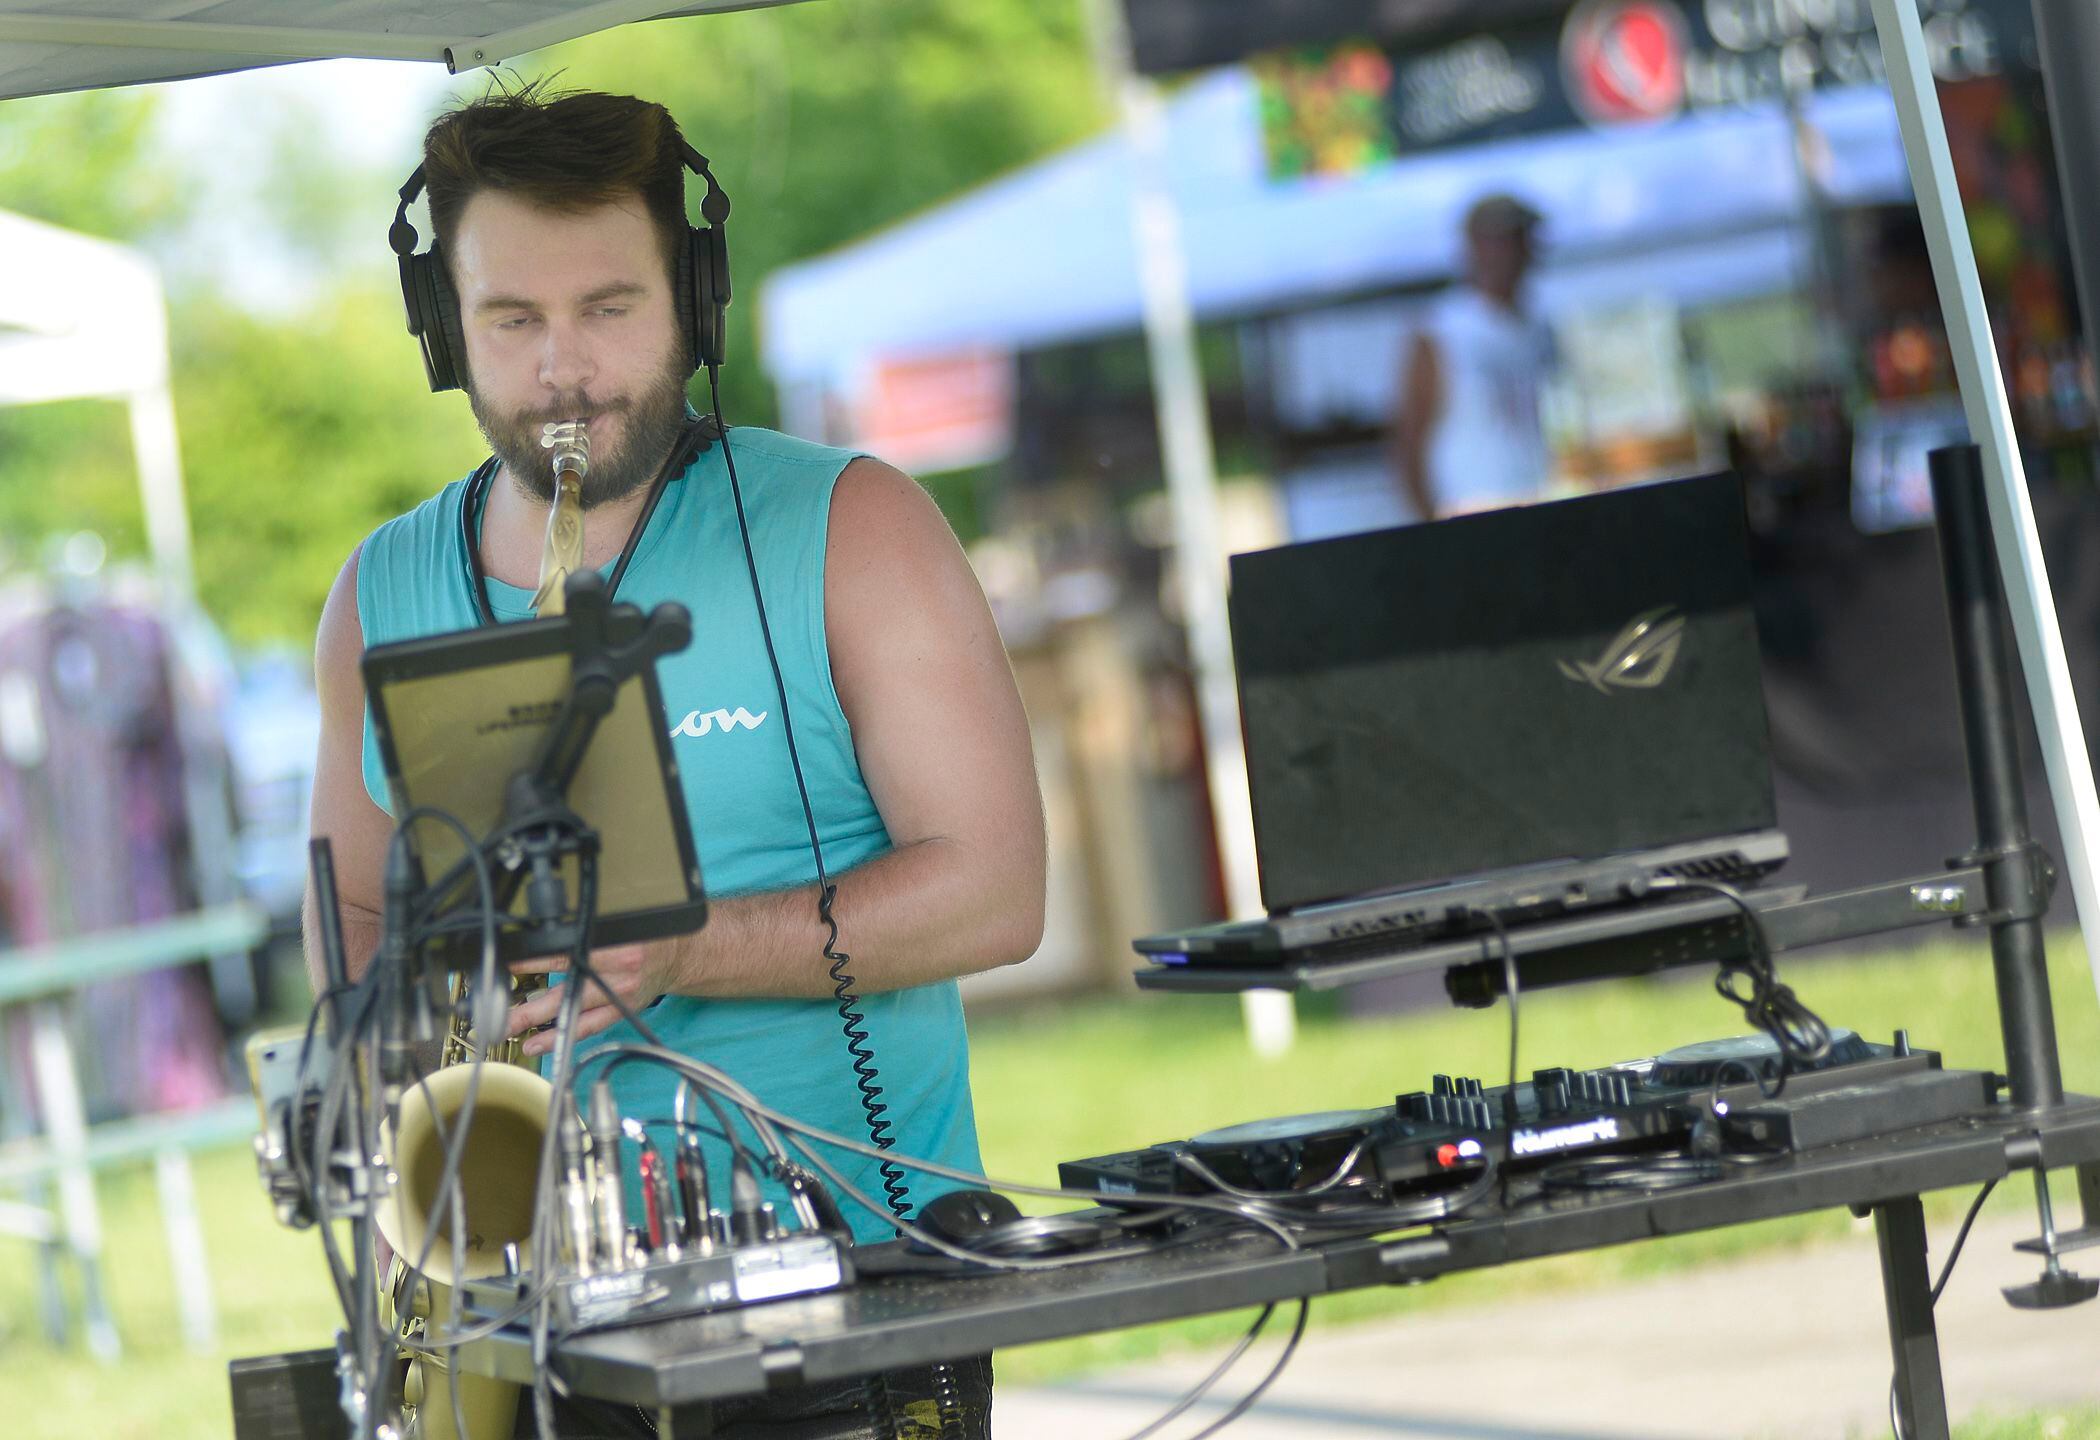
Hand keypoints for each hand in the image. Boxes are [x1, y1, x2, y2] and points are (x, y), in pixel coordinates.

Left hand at [504, 942, 668, 1055]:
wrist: (675, 955)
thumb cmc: (639, 938)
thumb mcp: (613, 924)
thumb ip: (581, 931)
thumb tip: (535, 939)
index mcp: (610, 941)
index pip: (563, 949)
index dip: (532, 958)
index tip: (505, 963)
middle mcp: (614, 968)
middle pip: (563, 984)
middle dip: (527, 996)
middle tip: (496, 1007)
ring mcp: (617, 993)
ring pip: (572, 1010)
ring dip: (536, 1021)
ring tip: (508, 1028)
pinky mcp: (619, 1011)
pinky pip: (587, 1028)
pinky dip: (560, 1038)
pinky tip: (537, 1044)